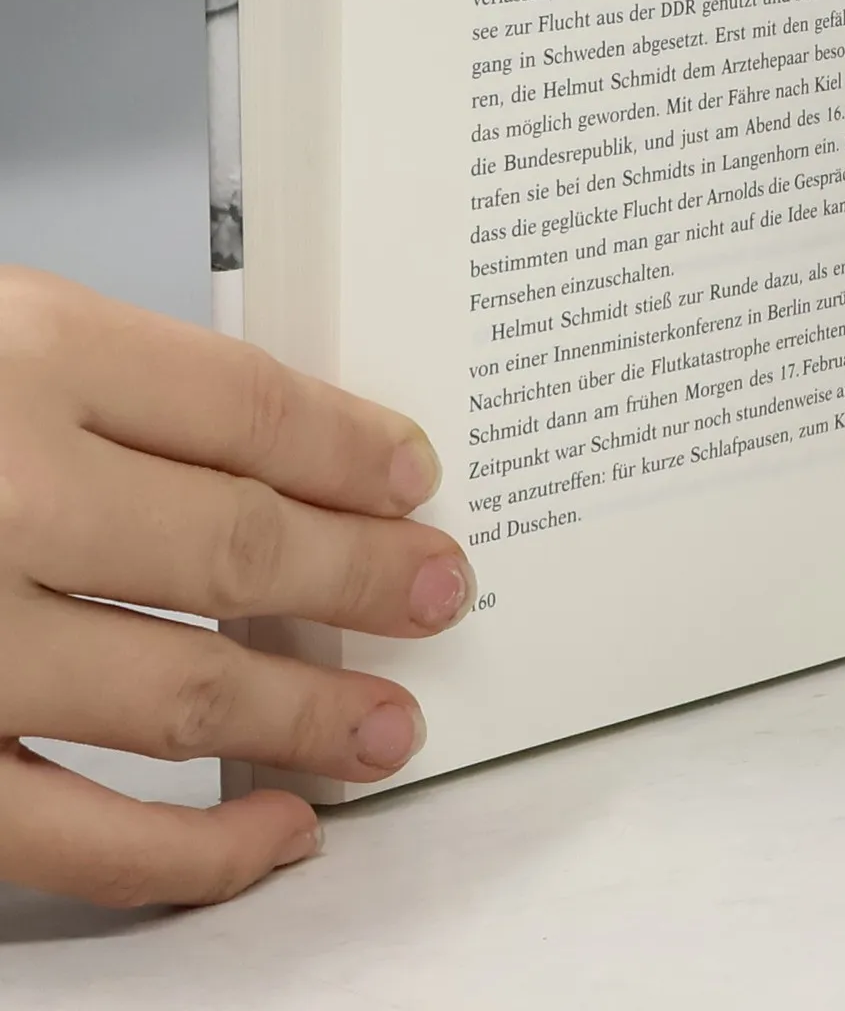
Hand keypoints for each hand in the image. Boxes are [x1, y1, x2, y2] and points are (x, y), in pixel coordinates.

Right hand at [0, 269, 472, 907]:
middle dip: (364, 577)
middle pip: (242, 544)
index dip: (354, 447)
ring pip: (186, 693)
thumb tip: (281, 460)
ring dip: (311, 716)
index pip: (251, 405)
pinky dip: (191, 854)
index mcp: (19, 352)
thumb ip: (107, 388)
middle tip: (440, 592)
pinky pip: (72, 837)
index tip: (410, 477)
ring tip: (393, 724)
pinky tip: (273, 838)